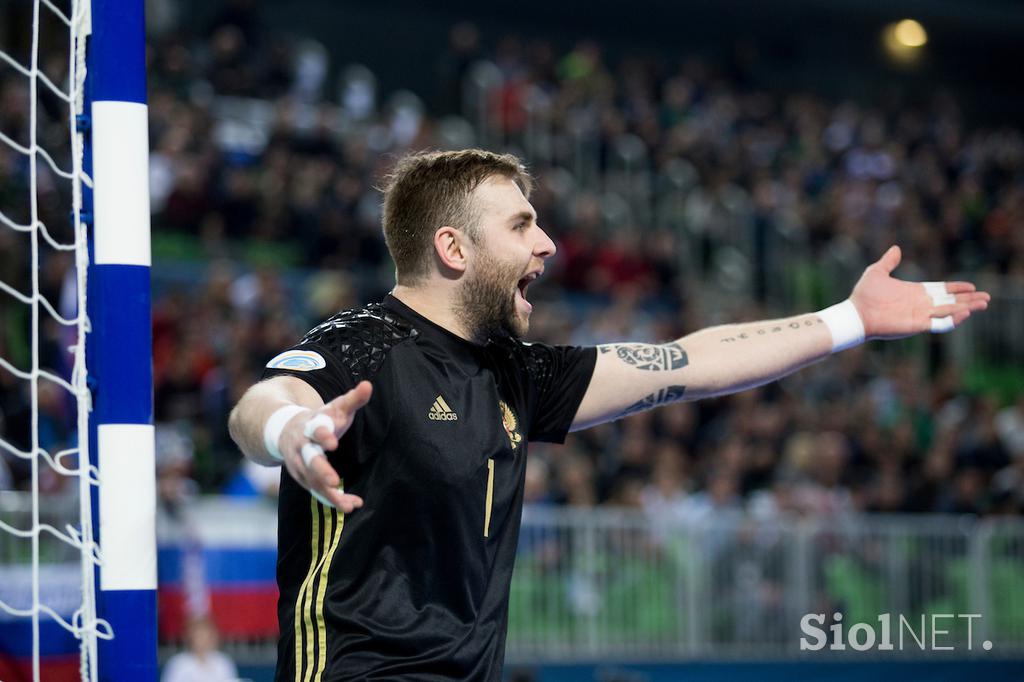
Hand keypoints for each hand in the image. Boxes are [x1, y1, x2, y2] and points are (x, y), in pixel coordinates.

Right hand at [278, 381, 372, 511]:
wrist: (285, 431)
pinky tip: (350, 505)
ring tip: (348, 505)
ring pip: (312, 481)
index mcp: (310, 426)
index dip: (323, 435)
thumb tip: (368, 385)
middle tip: (334, 481)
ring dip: (329, 494)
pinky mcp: (303, 479)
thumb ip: (352, 399)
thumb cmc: (319, 419)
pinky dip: (332, 500)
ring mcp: (299, 465)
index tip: (333, 443)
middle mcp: (301, 447)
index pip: (316, 429)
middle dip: (320, 471)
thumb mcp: (335, 407)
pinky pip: (316, 492)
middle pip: (309, 460)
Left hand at [849, 246, 989, 339]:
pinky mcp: (917, 325)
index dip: (956, 288)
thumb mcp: (877, 272)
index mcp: (914, 292)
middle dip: (968, 300)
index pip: (941, 289)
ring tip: (982, 304)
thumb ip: (888, 261)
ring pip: (949, 312)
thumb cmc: (864, 295)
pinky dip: (952, 319)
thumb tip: (896, 248)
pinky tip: (964, 313)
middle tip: (986, 298)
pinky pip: (939, 324)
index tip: (972, 286)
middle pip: (950, 301)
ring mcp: (920, 315)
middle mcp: (920, 304)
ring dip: (966, 308)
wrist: (855, 313)